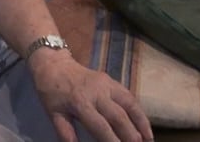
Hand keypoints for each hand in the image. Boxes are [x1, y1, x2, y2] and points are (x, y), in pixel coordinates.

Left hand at [29, 51, 152, 141]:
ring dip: (141, 124)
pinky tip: (145, 126)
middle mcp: (97, 93)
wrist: (53, 64)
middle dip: (131, 136)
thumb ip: (65, 132)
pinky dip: (140, 112)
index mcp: (80, 103)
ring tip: (148, 140)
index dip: (112, 141)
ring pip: (129, 105)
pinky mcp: (112, 81)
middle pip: (119, 117)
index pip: (101, 126)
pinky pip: (129, 97)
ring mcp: (107, 85)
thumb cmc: (51, 91)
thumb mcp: (53, 113)